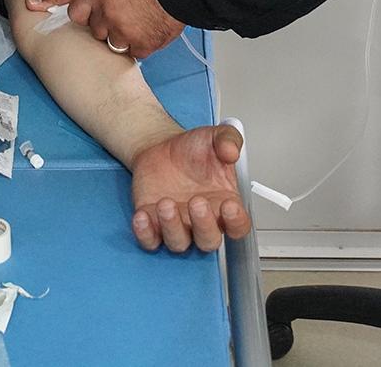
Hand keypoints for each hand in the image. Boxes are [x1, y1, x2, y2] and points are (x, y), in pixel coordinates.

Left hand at [67, 0, 182, 58]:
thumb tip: (104, 1)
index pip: (76, 13)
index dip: (86, 16)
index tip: (94, 16)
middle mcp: (107, 14)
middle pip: (97, 32)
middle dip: (108, 27)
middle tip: (125, 18)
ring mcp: (123, 32)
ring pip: (115, 45)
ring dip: (125, 38)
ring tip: (141, 24)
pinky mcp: (141, 45)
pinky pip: (136, 52)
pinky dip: (143, 44)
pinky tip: (152, 31)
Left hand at [129, 124, 252, 253]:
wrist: (160, 147)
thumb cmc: (192, 149)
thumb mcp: (214, 136)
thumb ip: (228, 139)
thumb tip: (231, 151)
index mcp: (223, 204)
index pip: (238, 226)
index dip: (236, 222)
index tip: (230, 206)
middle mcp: (201, 220)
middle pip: (209, 241)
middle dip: (204, 226)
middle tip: (197, 201)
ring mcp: (178, 225)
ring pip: (179, 243)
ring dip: (172, 227)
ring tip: (165, 203)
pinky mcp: (153, 225)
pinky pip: (150, 241)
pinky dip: (145, 234)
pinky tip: (143, 216)